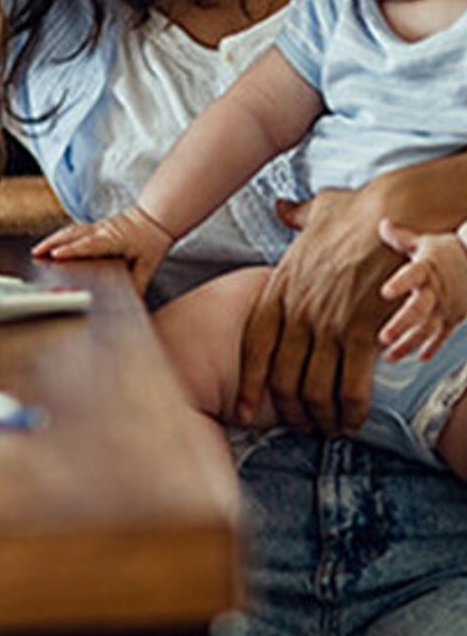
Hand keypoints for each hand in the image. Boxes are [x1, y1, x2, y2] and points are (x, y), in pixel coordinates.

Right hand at [32, 205, 172, 293]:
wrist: (156, 217)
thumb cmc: (152, 240)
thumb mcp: (149, 266)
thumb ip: (138, 284)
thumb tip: (131, 302)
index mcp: (114, 239)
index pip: (89, 244)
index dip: (72, 250)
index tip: (56, 255)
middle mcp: (102, 230)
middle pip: (73, 234)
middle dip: (52, 243)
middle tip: (36, 253)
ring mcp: (97, 226)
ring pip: (71, 230)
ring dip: (52, 239)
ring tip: (38, 250)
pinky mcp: (95, 226)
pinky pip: (74, 230)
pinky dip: (60, 236)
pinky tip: (52, 244)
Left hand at [235, 189, 397, 435]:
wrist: (391, 212)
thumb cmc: (356, 212)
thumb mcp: (314, 212)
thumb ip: (294, 217)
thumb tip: (282, 207)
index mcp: (278, 288)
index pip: (253, 347)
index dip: (248, 385)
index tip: (244, 411)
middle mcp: (297, 310)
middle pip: (280, 378)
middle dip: (288, 410)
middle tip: (300, 425)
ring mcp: (327, 323)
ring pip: (313, 389)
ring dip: (320, 417)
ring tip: (327, 428)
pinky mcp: (361, 332)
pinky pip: (351, 386)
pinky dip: (351, 411)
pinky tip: (354, 419)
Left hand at [377, 218, 466, 361]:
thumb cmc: (449, 251)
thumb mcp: (424, 242)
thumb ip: (401, 238)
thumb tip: (383, 224)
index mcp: (426, 269)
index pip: (412, 275)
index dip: (400, 283)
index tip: (385, 292)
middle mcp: (436, 291)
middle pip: (419, 309)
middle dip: (401, 325)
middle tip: (384, 338)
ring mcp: (446, 306)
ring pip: (427, 329)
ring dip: (409, 343)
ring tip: (390, 356)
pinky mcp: (453, 317)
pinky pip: (443, 335)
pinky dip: (432, 346)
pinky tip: (420, 357)